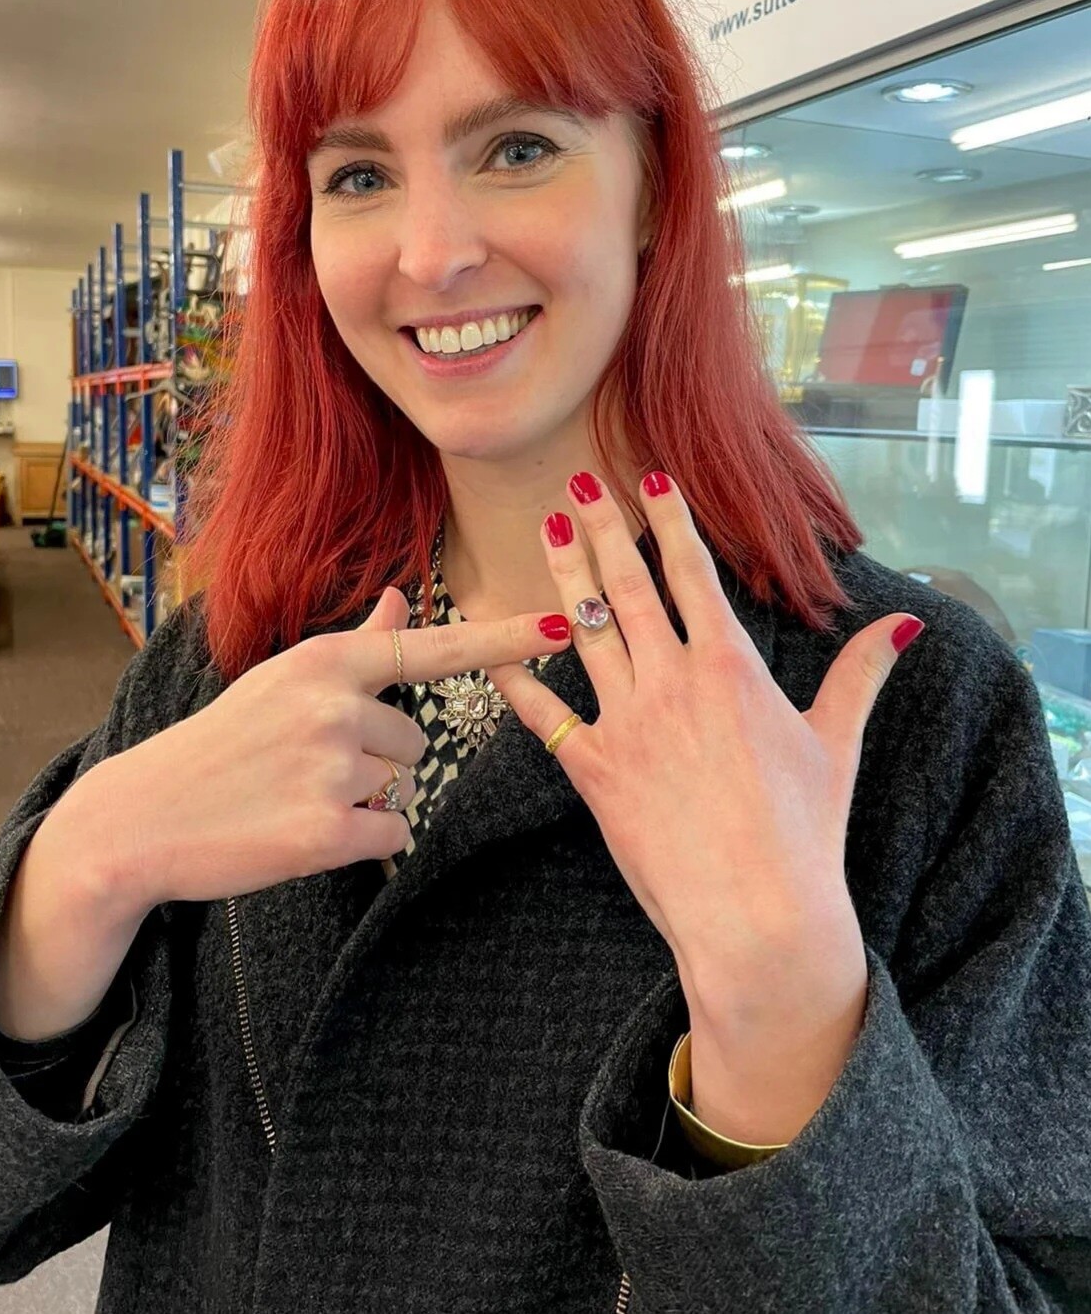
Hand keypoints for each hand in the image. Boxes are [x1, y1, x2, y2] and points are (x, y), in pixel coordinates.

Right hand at [87, 589, 570, 913]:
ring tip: (294, 794)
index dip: (505, 640)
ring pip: (400, 784)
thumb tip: (401, 598)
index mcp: (325, 662)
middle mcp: (333, 706)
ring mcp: (329, 769)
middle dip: (374, 756)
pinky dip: (358, 839)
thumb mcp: (284, 678)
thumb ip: (356, 644)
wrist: (143, 816)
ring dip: (361, 796)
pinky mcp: (324, 832)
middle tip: (302, 766)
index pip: (433, 648)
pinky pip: (389, 833)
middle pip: (415, 737)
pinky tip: (300, 830)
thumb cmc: (222, 742)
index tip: (565, 625)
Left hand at [486, 469, 923, 1141]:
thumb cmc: (805, 833)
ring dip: (565, 576)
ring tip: (547, 530)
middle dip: (602, 527)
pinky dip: (516, 678)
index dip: (668, 520)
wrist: (759, 916)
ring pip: (587, 631)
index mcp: (730, 668)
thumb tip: (900, 625)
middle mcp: (672, 682)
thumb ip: (859, 675)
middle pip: (628, 587)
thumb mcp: (838, 744)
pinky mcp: (594, 772)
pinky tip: (493, 644)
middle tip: (578, 483)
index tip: (649, 478)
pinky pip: (544, 714)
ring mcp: (628, 724)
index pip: (692, 574)